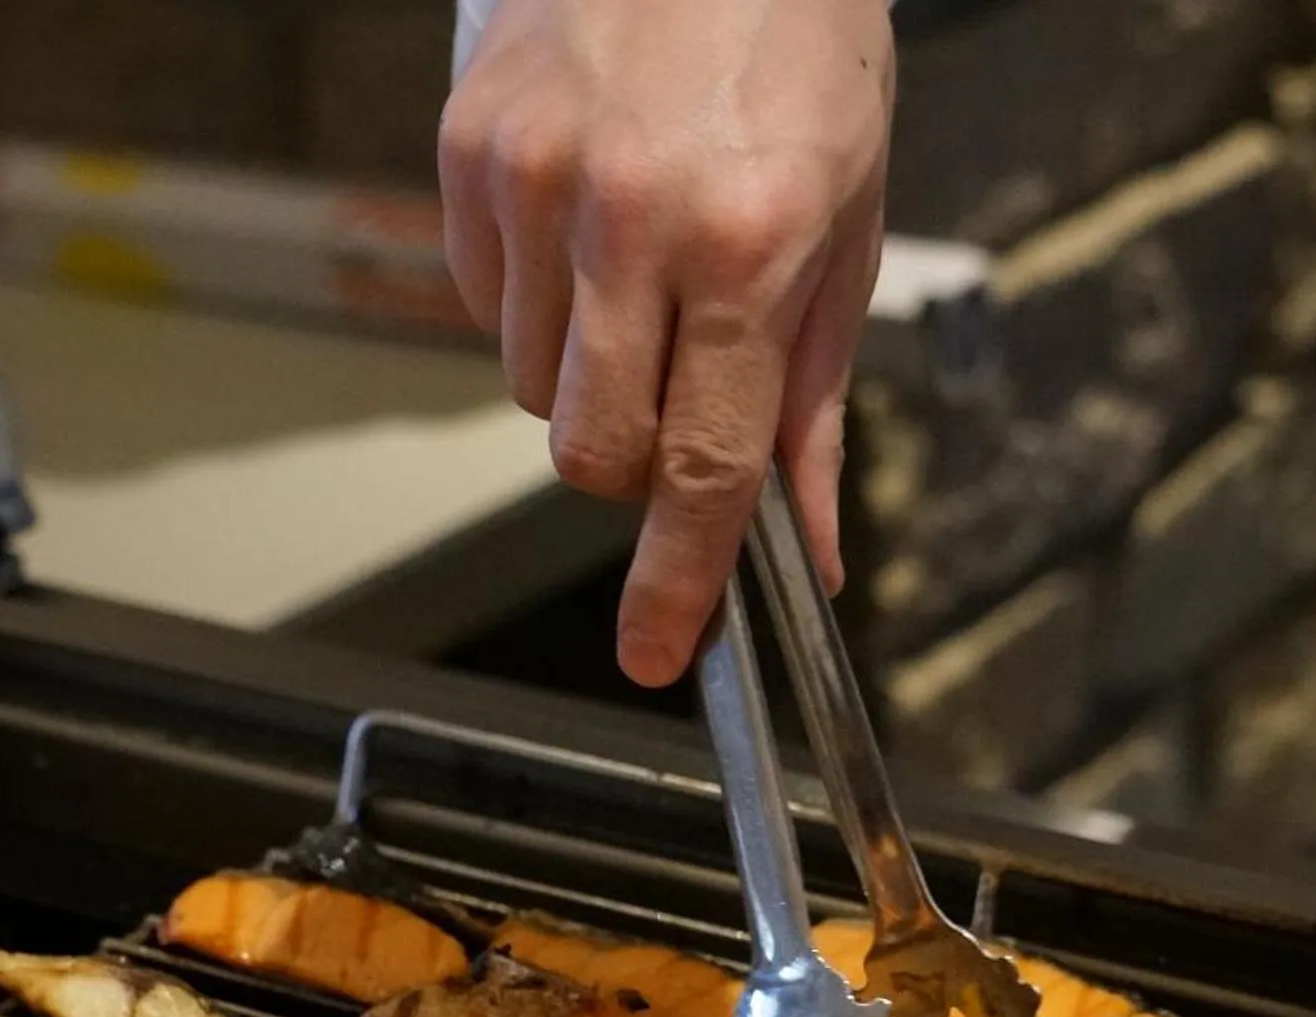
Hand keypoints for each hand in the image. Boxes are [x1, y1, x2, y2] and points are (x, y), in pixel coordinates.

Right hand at [441, 0, 894, 686]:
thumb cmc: (797, 43)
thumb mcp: (849, 221)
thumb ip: (812, 400)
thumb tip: (806, 548)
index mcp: (748, 240)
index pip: (699, 462)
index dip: (676, 581)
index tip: (657, 655)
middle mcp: (628, 217)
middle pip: (588, 451)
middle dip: (629, 468)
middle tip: (674, 398)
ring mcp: (530, 181)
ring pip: (525, 385)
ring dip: (581, 374)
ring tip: (638, 266)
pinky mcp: (467, 150)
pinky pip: (481, 302)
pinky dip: (533, 300)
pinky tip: (586, 219)